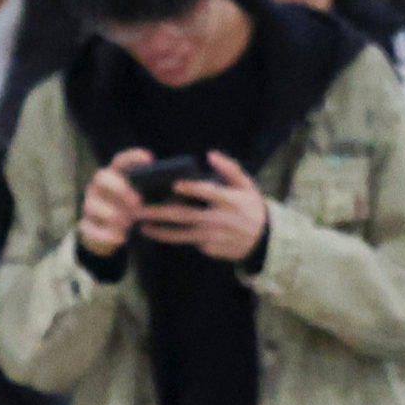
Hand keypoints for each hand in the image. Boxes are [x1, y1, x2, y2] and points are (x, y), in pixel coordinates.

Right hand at [76, 147, 148, 258]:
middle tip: (137, 201)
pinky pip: (90, 229)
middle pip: (102, 177)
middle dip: (119, 187)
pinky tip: (121, 238)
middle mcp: (98, 188)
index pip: (120, 161)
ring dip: (111, 213)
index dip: (133, 158)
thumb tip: (179, 188)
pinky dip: (106, 234)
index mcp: (114, 177)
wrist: (111, 237)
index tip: (149, 158)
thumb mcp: (144, 203)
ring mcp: (90, 206)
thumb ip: (155, 194)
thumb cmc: (133, 214)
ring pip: (93, 205)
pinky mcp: (86, 226)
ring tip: (128, 223)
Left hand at [134, 151, 270, 264]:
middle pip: (185, 215)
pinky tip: (158, 233)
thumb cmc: (252, 207)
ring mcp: (214, 237)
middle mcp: (220, 219)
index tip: (174, 184)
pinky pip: (190, 242)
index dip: (192, 189)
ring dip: (161, 231)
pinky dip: (174, 238)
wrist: (265, 240)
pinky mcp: (211, 249)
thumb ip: (230, 169)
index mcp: (230, 201)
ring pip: (183, 234)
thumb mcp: (248, 185)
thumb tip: (210, 154)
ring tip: (142, 226)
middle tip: (138, 208)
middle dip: (160, 212)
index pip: (208, 193)